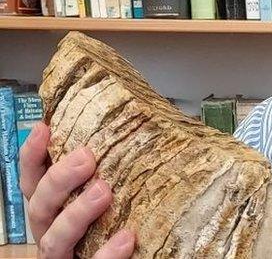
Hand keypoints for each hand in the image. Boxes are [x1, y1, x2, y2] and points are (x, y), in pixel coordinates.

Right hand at [19, 122, 135, 258]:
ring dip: (76, 214)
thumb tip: (136, 130)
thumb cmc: (113, 224)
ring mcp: (64, 256)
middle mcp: (51, 231)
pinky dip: (106, 254)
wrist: (125, 257)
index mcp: (53, 210)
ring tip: (103, 191)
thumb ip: (106, 172)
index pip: (32, 181)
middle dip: (59, 179)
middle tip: (87, 158)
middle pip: (39, 206)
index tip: (44, 129)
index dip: (32, 156)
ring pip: (54, 239)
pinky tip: (126, 237)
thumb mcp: (104, 194)